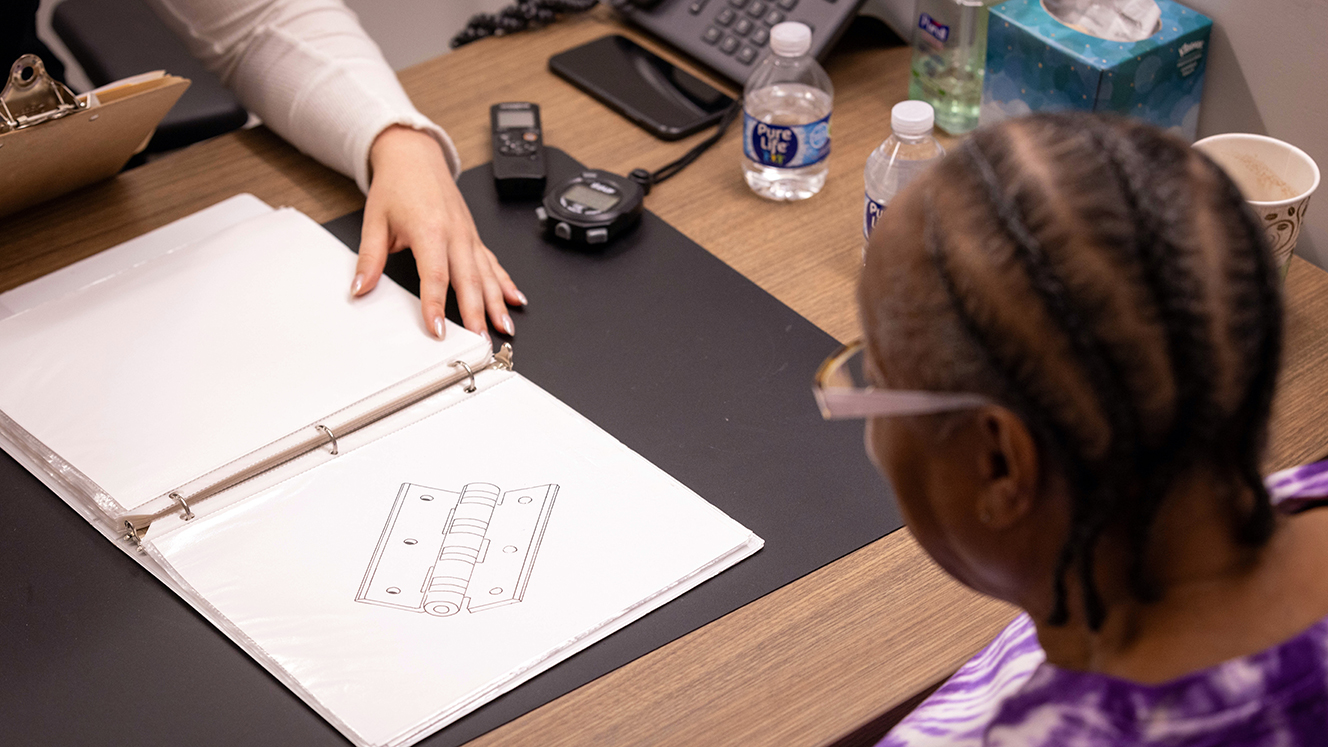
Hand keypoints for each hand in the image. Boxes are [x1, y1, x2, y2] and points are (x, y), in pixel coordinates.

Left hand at [353, 125, 525, 338]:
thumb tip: (360, 287)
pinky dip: (506, 282)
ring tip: (504, 328)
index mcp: (429, 229)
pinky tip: (515, 299)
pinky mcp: (474, 236)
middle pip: (469, 280)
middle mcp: (454, 233)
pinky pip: (494, 263)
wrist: (414, 155)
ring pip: (487, 274)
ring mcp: (468, 235)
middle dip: (477, 313)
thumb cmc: (397, 185)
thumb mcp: (375, 221)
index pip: (434, 276)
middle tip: (481, 340)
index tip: (438, 330)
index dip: (436, 305)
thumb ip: (369, 258)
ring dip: (498, 303)